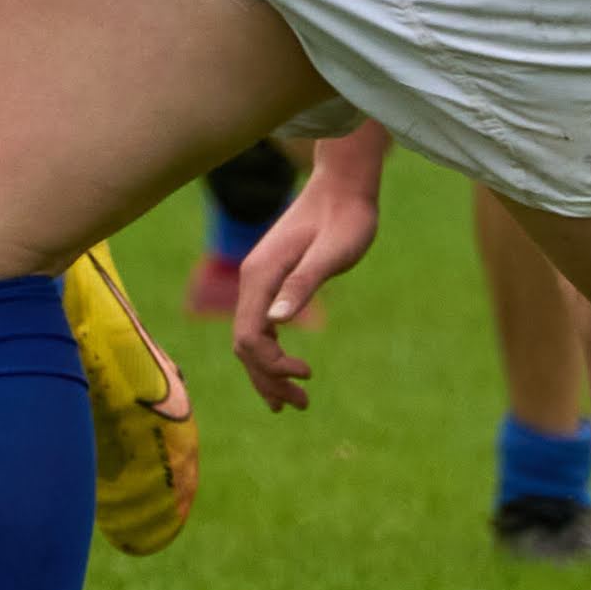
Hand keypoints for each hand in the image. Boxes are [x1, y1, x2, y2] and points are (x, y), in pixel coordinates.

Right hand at [233, 130, 382, 412]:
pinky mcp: (272, 279)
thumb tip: (277, 322)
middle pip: (245, 344)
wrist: (345, 185)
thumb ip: (304, 283)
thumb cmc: (346, 217)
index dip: (271, 365)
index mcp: (262, 275)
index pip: (248, 336)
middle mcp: (253, 279)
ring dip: (268, 372)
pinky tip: (287, 372)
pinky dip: (270, 354)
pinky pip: (261, 325)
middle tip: (301, 404)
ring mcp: (260, 279)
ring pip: (250, 338)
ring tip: (296, 401)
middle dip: (268, 378)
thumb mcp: (333, 252)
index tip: (306, 374)